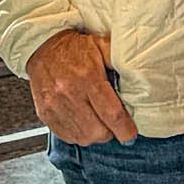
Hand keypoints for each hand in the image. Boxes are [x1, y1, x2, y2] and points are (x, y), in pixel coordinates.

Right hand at [26, 29, 137, 144]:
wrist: (42, 46)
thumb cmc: (74, 48)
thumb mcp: (102, 45)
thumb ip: (121, 61)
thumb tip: (141, 77)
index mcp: (88, 78)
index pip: (112, 114)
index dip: (125, 129)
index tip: (131, 135)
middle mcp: (70, 94)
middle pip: (98, 131)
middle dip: (110, 132)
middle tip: (113, 123)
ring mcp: (55, 106)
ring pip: (82, 137)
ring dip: (94, 134)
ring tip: (98, 122)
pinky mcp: (45, 114)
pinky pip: (66, 136)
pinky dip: (78, 134)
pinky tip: (83, 122)